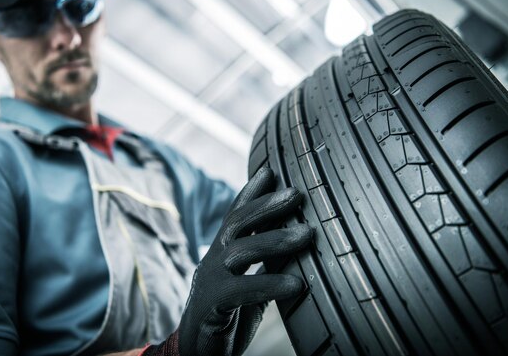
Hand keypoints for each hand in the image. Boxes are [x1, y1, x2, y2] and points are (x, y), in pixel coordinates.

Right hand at [178, 167, 312, 355]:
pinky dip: (270, 283)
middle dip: (268, 205)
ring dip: (276, 239)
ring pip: (241, 249)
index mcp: (222, 251)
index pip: (236, 214)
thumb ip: (266, 260)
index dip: (251, 191)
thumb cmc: (228, 314)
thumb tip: (297, 236)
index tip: (272, 170)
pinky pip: (241, 289)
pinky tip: (297, 284)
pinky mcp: (211, 304)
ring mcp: (210, 279)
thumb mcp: (251, 280)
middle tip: (297, 193)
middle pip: (238, 222)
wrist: (199, 352)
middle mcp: (212, 259)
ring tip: (308, 234)